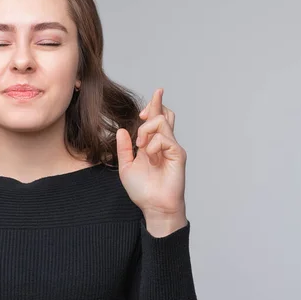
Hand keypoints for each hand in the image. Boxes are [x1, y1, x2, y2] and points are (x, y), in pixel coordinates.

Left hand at [116, 88, 186, 235]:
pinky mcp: (178, 154)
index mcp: (151, 145)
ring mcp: (172, 148)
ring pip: (161, 123)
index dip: (155, 105)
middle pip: (164, 115)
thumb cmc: (142, 190)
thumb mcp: (125, 166)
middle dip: (154, 107)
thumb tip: (122, 130)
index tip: (156, 93)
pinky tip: (151, 158)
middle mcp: (163, 144)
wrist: (154, 206)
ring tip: (141, 146)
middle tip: (142, 114)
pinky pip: (164, 139)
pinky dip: (153, 146)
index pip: (156, 120)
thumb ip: (124, 148)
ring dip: (146, 131)